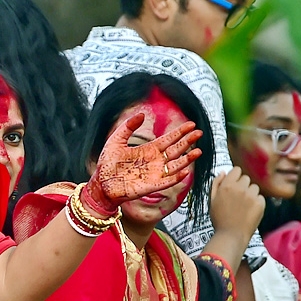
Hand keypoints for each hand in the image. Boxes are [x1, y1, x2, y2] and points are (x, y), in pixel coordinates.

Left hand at [86, 113, 201, 210]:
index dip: (180, 132)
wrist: (100, 183)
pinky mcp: (151, 186)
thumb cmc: (107, 163)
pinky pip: (167, 181)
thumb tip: (142, 114)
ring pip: (175, 165)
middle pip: (176, 150)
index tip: (191, 125)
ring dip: (187, 159)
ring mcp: (154, 174)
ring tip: (198, 151)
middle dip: (188, 141)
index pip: (168, 139)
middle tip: (199, 133)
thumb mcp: (115, 140)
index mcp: (148, 150)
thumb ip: (128, 127)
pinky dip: (176, 177)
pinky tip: (185, 171)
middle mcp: (154, 161)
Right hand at [208, 168, 263, 242]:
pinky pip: (260, 197)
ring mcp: (251, 195)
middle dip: (243, 186)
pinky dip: (256, 203)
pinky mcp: (260, 203)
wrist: (231, 235)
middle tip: (237, 199)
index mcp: (227, 185)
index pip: (237, 170)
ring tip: (243, 206)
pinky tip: (249, 211)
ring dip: (250, 194)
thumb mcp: (212, 200)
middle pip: (246, 178)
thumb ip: (216, 184)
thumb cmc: (220, 218)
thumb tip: (223, 172)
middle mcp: (240, 188)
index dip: (235, 177)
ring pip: (254, 188)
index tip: (234, 185)